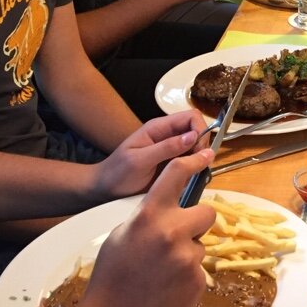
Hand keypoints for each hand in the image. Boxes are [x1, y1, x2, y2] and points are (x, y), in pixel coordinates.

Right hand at [71, 149, 216, 306]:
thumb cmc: (111, 276)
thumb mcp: (122, 235)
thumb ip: (149, 215)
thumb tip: (170, 205)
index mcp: (149, 216)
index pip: (176, 174)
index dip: (193, 161)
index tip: (204, 156)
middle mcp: (173, 232)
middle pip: (207, 211)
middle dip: (196, 221)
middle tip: (178, 235)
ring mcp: (188, 257)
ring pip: (200, 244)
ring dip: (187, 252)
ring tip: (163, 269)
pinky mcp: (198, 279)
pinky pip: (199, 268)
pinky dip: (187, 274)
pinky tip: (167, 285)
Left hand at [90, 111, 209, 200]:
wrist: (104, 190)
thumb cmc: (117, 173)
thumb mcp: (140, 160)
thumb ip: (166, 148)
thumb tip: (193, 136)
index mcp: (159, 127)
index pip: (191, 117)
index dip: (201, 131)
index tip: (199, 152)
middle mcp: (168, 135)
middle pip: (198, 130)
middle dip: (202, 146)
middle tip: (196, 166)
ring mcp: (171, 149)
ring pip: (197, 146)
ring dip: (199, 158)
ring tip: (191, 174)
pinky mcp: (172, 163)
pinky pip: (191, 160)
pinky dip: (194, 168)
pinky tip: (187, 179)